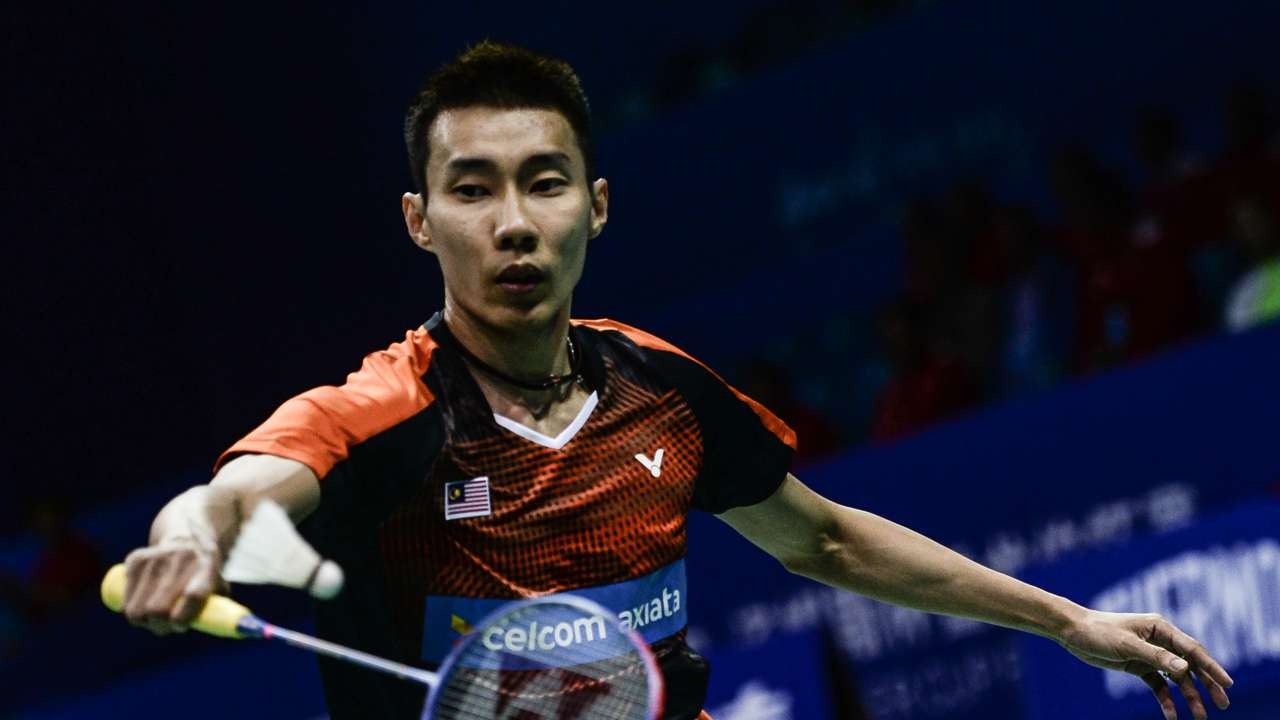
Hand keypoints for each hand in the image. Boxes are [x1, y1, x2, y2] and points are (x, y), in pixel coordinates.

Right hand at [122, 539, 226, 634]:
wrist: (185, 536)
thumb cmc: (204, 572)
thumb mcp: (218, 584)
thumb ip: (219, 610)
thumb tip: (227, 630)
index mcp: (208, 565)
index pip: (194, 595)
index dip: (183, 618)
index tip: (179, 626)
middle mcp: (182, 558)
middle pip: (158, 610)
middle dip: (160, 627)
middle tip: (165, 627)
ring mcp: (157, 557)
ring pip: (136, 610)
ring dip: (143, 622)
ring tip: (154, 618)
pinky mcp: (136, 559)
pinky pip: (125, 601)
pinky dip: (130, 609)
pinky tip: (142, 603)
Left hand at [1058, 609, 1232, 719]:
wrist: (1073, 632)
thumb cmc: (1100, 631)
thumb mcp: (1128, 645)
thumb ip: (1157, 657)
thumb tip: (1186, 668)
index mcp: (1161, 627)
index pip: (1192, 649)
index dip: (1211, 666)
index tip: (1228, 683)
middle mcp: (1160, 640)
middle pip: (1190, 665)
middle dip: (1207, 685)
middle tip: (1223, 704)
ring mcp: (1151, 654)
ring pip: (1177, 678)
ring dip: (1189, 697)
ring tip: (1200, 718)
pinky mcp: (1140, 666)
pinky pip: (1159, 685)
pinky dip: (1166, 700)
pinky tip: (1172, 716)